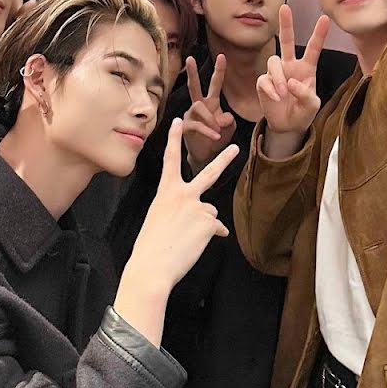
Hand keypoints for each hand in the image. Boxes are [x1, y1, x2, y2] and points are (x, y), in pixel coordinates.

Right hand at [127, 118, 238, 290]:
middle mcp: (183, 194)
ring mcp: (197, 207)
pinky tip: (194, 244)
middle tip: (235, 147)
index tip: (178, 121)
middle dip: (224, 159)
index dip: (174, 139)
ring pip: (209, 212)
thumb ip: (181, 211)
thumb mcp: (159, 218)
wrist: (153, 266)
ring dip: (202, 226)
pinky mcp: (208, 223)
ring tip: (185, 238)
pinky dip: (209, 236)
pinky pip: (216, 228)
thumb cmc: (151, 245)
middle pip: (209, 173)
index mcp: (166, 191)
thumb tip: (212, 221)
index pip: (170, 159)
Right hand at [182, 54, 235, 173]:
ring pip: (198, 107)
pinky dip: (207, 130)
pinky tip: (216, 136)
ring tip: (218, 130)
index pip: (215, 84)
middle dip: (193, 73)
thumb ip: (229, 120)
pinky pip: (196, 124)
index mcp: (211, 103)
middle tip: (190, 58)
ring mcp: (190, 115)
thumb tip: (222, 117)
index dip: (219, 71)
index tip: (222, 56)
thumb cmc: (219, 139)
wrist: (207, 156)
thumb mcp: (230, 128)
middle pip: (195, 86)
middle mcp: (199, 106)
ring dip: (210, 118)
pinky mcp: (185, 126)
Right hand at [256, 8, 329, 150]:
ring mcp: (276, 73)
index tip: (324, 18)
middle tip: (285, 7)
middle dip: (286, 24)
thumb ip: (305, 94)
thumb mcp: (312, 106)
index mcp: (307, 69)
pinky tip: (276, 98)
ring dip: (278, 77)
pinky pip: (264, 79)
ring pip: (273, 62)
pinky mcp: (263, 82)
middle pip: (287, 41)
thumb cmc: (303, 113)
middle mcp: (291, 66)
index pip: (313, 48)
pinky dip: (271, 89)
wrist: (287, 126)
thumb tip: (290, 83)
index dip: (319, 34)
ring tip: (283, 93)